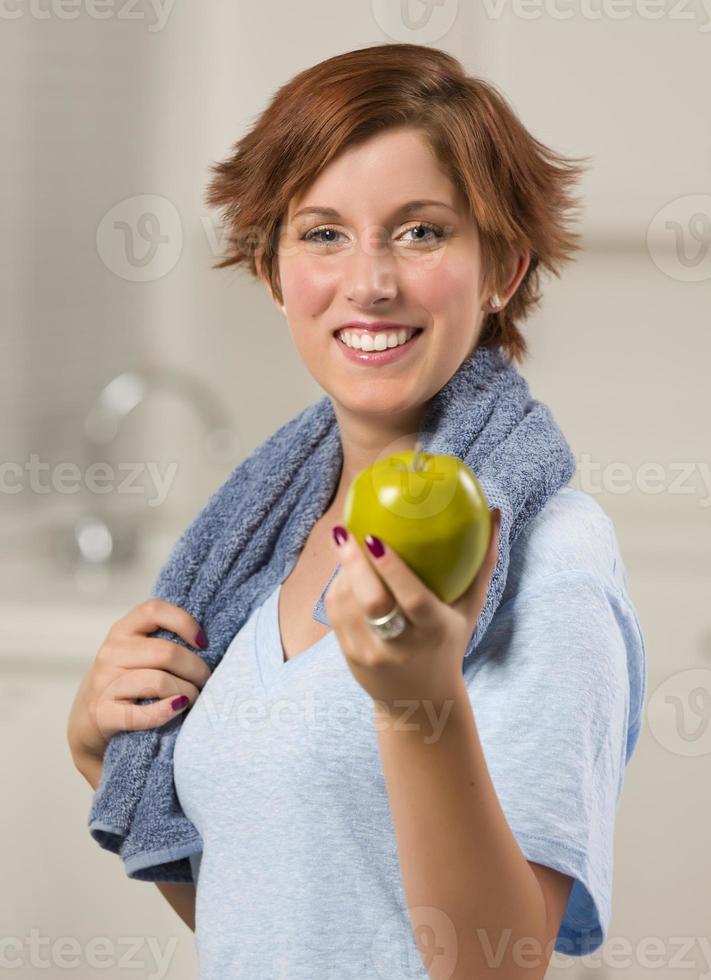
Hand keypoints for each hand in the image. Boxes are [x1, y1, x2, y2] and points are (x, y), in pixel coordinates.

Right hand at [66, 599, 211, 766]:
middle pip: (167, 653)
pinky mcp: (102, 714)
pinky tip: (177, 709)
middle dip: (196, 670)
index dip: (184, 622)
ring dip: (187, 693)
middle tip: (205, 682)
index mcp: (122, 631)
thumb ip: (162, 642)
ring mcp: (104, 683)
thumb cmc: (126, 684)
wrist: (87, 724)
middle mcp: (110, 652)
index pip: (154, 610)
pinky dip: (166, 712)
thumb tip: (207, 643)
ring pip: (160, 682)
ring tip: (192, 699)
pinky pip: (144, 713)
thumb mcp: (137, 654)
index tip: (203, 642)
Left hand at [323, 508, 500, 713]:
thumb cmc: (448, 642)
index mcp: (435, 630)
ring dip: (342, 571)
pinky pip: (337, 614)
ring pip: (348, 605)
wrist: (420, 702)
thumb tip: (494, 512)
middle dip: (354, 563)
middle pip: (373, 601)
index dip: (392, 568)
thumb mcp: (469, 609)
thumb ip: (482, 564)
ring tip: (343, 540)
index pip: (413, 598)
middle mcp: (402, 645)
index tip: (376, 537)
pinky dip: (338, 587)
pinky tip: (341, 567)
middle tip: (344, 531)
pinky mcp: (351, 656)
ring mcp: (372, 653)